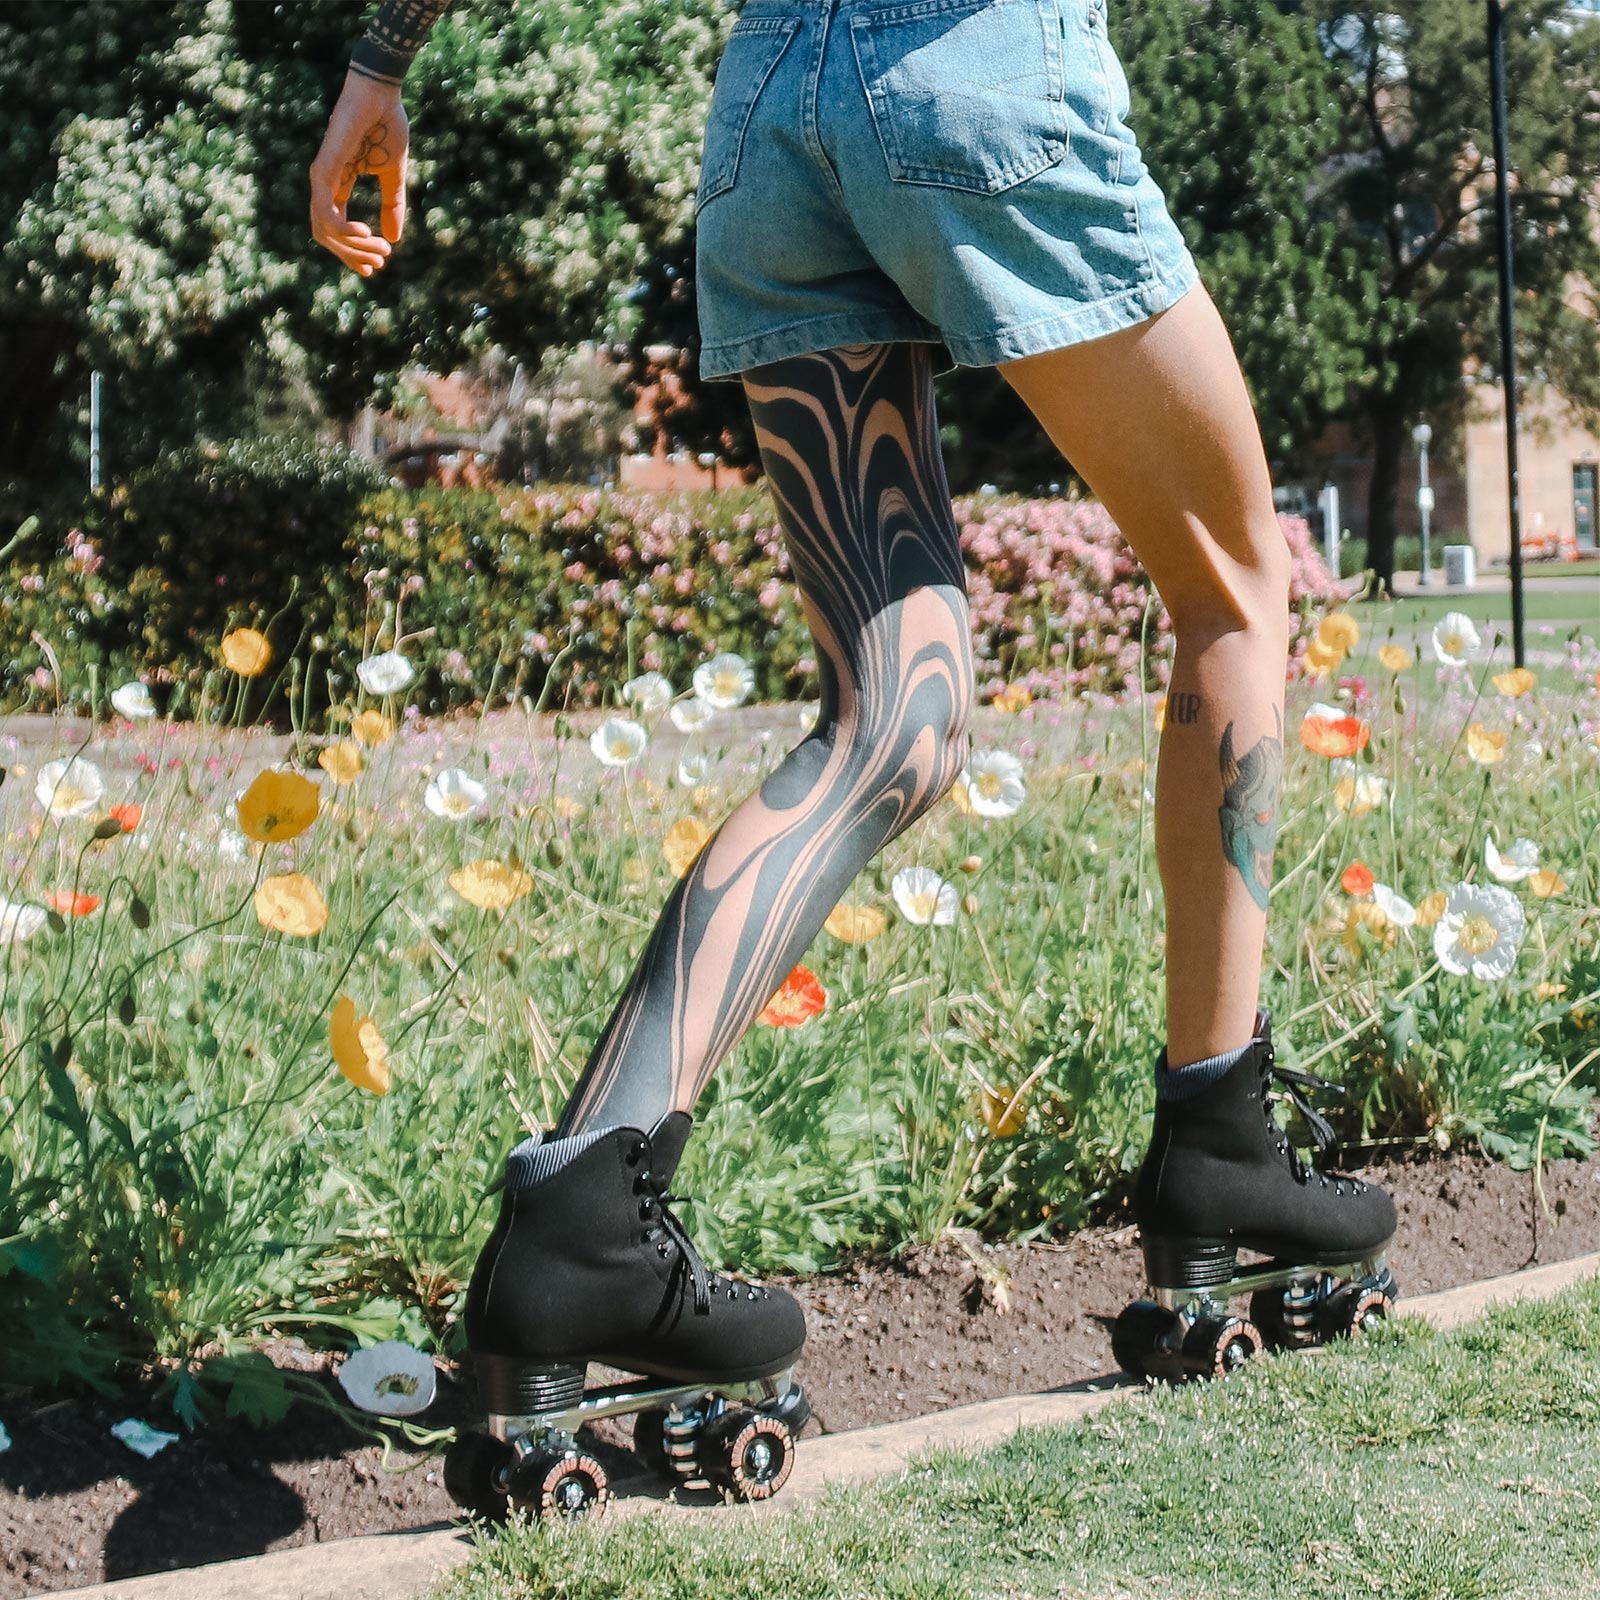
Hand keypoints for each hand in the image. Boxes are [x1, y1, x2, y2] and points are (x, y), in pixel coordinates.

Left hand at [309, 73, 409, 275]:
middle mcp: (325, 184)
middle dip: (352, 256)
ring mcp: (321, 177)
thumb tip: (394, 240)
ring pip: (324, 230)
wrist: (380, 96)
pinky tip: (366, 232)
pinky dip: (345, 229)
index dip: (353, 253)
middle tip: (379, 264)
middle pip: (326, 236)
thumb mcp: (394, 176)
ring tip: (379, 249)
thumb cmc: (387, 126)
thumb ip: (393, 207)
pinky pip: (326, 212)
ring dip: (353, 247)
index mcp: (338, 185)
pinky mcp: (324, 169)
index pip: (335, 229)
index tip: (375, 268)